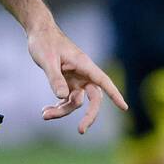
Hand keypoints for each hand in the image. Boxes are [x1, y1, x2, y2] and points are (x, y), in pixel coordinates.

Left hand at [27, 14, 127, 134]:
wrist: (38, 33)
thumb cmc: (44, 42)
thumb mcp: (47, 60)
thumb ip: (55, 78)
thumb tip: (63, 97)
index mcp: (84, 65)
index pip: (103, 81)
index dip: (114, 94)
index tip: (124, 107)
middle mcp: (83, 74)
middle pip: (93, 98)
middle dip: (88, 116)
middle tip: (81, 131)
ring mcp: (76, 80)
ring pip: (76, 102)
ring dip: (62, 111)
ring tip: (44, 115)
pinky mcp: (67, 83)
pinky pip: (66, 100)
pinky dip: (57, 107)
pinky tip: (45, 111)